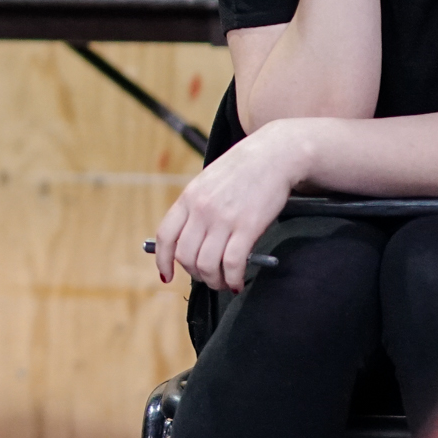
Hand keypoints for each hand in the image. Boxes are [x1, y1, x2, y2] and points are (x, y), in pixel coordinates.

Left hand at [151, 121, 311, 293]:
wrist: (275, 155)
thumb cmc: (243, 169)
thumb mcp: (208, 183)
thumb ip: (196, 208)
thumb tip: (191, 239)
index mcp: (188, 198)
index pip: (165, 237)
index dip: (163, 260)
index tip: (167, 274)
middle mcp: (201, 210)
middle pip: (185, 255)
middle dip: (195, 273)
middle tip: (207, 277)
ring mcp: (223, 219)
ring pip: (207, 265)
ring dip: (214, 281)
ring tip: (224, 282)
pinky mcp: (248, 227)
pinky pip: (232, 263)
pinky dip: (234, 279)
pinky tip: (238, 281)